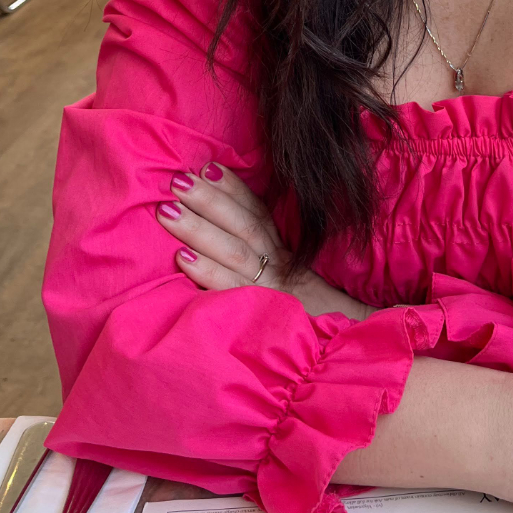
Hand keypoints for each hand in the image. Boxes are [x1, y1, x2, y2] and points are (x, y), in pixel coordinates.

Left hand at [155, 163, 372, 321]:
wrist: (345, 346)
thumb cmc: (312, 313)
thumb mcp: (295, 277)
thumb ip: (269, 254)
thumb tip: (227, 226)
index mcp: (284, 251)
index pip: (258, 212)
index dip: (233, 189)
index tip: (207, 166)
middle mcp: (279, 263)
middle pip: (243, 224)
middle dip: (209, 200)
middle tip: (176, 180)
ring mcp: (271, 287)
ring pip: (234, 250)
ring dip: (199, 228)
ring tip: (167, 210)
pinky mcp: (263, 313)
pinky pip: (233, 289)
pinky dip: (208, 272)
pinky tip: (182, 258)